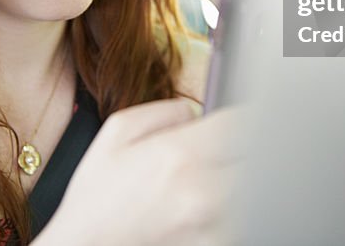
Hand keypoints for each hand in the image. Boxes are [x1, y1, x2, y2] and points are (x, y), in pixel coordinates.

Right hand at [38, 99, 241, 245]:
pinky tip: (211, 202)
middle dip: (243, 146)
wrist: (87, 245)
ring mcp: (211, 222)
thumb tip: (197, 112)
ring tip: (218, 176)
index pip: (240, 122)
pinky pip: (242, 217)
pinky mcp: (213, 243)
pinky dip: (234, 206)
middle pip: (257, 154)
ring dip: (242, 176)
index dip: (244, 115)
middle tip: (227, 148)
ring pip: (253, 187)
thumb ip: (164, 111)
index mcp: (178, 154)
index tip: (239, 120)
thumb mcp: (117, 132)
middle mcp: (201, 189)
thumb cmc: (98, 194)